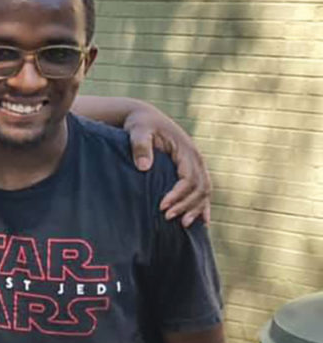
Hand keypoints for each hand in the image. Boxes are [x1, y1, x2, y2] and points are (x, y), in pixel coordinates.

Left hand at [124, 106, 210, 226]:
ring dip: (196, 208)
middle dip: (186, 205)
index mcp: (186, 150)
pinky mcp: (192, 168)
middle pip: (200, 187)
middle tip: (168, 218)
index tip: (161, 206)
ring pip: (205, 190)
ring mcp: (196, 163)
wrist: (146, 117)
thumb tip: (143, 167)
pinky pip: (203, 189)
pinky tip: (201, 221)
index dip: (177, 195)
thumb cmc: (141, 124)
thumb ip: (140, 146)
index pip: (188, 178)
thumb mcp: (138, 131)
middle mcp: (196, 157)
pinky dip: (203, 205)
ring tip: (182, 224)